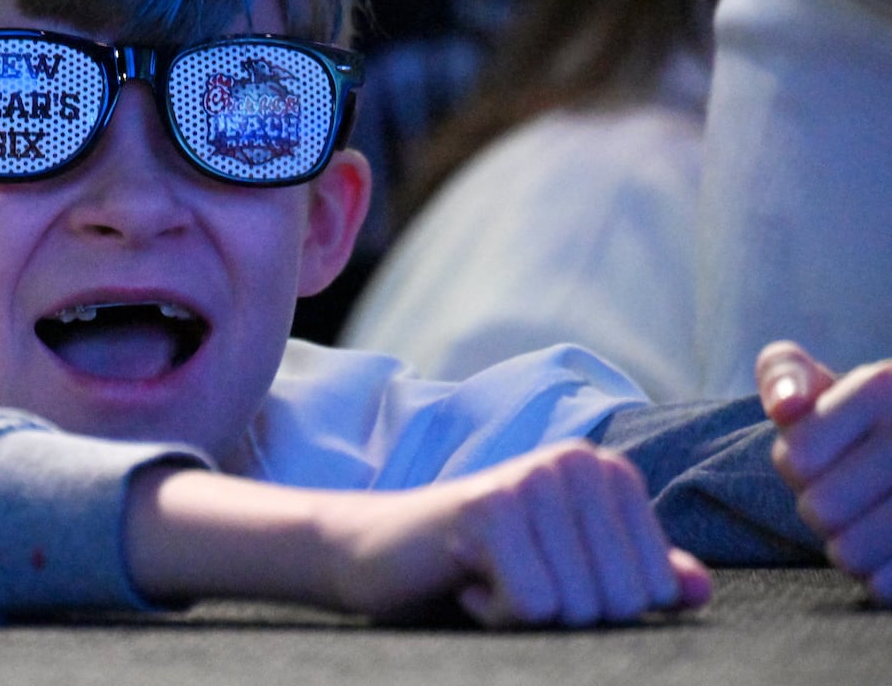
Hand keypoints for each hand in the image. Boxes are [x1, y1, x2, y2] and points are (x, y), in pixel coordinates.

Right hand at [327, 440, 709, 626]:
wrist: (378, 553)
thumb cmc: (479, 564)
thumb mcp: (567, 570)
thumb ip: (634, 574)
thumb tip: (696, 589)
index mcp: (603, 471)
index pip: (655, 587)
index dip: (596, 606)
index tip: (543, 573)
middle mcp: (574, 461)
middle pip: (621, 600)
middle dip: (563, 613)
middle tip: (511, 576)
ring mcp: (532, 478)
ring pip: (579, 606)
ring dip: (527, 613)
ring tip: (488, 572)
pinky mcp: (491, 507)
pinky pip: (534, 604)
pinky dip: (497, 612)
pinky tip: (467, 578)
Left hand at [757, 341, 891, 603]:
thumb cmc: (869, 422)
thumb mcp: (825, 384)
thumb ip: (785, 375)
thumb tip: (785, 406)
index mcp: (881, 386)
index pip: (795, 458)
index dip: (799, 472)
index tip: (825, 464)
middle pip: (821, 510)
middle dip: (826, 515)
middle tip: (852, 504)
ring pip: (851, 553)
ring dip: (853, 552)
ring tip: (873, 531)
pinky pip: (887, 584)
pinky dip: (883, 583)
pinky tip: (889, 567)